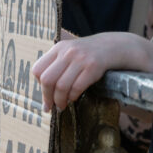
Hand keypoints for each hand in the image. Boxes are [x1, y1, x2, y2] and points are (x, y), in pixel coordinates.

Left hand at [31, 33, 152, 111]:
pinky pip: (77, 87)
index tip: (45, 94)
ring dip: (60, 100)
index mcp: (58, 48)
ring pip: (61, 86)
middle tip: (51, 106)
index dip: (38, 85)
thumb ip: (55, 65)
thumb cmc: (88, 54)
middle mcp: (67, 52)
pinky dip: (73, 96)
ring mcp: (80, 59)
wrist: (114, 46)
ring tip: (62, 106)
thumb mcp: (69, 52)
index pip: (37, 69)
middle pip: (47, 80)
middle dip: (47, 97)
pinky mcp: (93, 66)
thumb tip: (43, 90)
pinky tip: (74, 99)